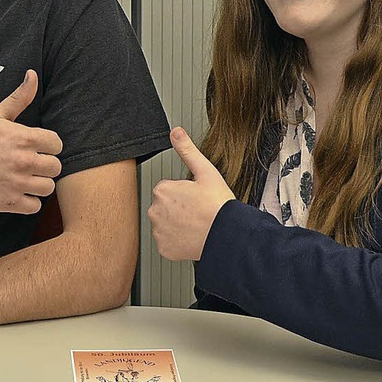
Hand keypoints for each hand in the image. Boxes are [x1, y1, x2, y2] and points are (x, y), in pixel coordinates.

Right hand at [0, 70, 62, 213]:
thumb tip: (32, 74)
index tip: (38, 147)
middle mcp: (23, 161)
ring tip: (27, 178)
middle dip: (46, 164)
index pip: (57, 144)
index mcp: (23, 138)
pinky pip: (35, 206)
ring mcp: (17, 183)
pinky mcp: (9, 202)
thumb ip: (19, 97)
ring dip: (40, 183)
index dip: (49, 145)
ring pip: (48, 187)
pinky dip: (29, 201)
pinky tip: (19, 192)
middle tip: (32, 163)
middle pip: (56, 167)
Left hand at [148, 127, 234, 260]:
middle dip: (177, 208)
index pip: (167, 189)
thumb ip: (187, 150)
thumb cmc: (218, 205)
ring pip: (165, 224)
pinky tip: (191, 236)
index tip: (195, 197)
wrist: (226, 236)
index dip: (183, 192)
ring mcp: (159, 231)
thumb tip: (176, 132)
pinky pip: (167, 242)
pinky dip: (176, 241)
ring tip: (196, 223)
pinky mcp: (164, 249)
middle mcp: (155, 211)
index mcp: (162, 190)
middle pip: (164, 206)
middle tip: (197, 210)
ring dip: (176, 224)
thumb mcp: (205, 171)